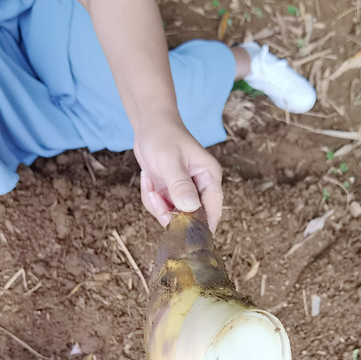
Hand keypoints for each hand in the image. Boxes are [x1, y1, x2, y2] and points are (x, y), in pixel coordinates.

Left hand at [135, 117, 222, 233]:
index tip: (185, 235)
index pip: (213, 210)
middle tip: (155, 197)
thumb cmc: (164, 136)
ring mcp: (184, 192)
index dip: (202, 226)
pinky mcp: (170, 193)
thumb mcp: (170, 160)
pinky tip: (147, 180)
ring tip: (149, 184)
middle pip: (191, 217)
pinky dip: (150, 199)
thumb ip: (180, 184)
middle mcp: (200, 187)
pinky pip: (161, 208)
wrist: (150, 125)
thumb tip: (190, 208)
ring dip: (156, 205)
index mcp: (209, 178)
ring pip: (172, 215)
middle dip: (169, 213)